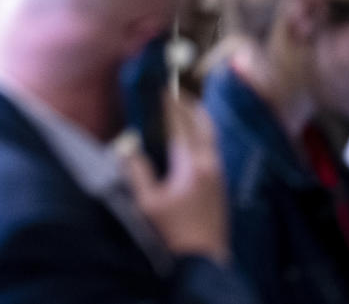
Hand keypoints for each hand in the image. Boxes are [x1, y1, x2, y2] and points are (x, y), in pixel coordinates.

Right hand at [120, 95, 228, 263]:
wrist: (203, 261)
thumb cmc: (173, 233)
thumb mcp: (147, 204)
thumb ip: (137, 172)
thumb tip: (128, 149)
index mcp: (190, 165)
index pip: (179, 125)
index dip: (169, 104)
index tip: (161, 88)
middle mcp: (209, 164)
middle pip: (203, 124)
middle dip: (189, 105)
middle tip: (176, 92)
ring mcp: (218, 175)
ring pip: (211, 137)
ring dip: (198, 120)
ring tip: (185, 110)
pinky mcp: (221, 186)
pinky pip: (213, 150)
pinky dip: (202, 136)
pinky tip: (192, 141)